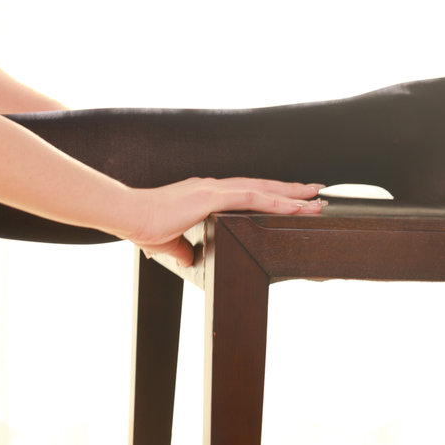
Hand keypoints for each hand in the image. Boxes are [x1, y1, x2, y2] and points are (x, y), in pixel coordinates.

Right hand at [124, 177, 324, 268]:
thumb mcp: (169, 242)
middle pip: (261, 186)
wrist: (128, 215)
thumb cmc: (143, 226)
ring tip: (316, 199)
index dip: (269, 195)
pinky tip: (294, 207)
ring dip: (291, 195)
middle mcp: (213, 187)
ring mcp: (214, 189)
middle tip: (316, 192)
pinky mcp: (211, 196)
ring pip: (263, 188)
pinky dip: (276, 201)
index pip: (245, 193)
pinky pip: (252, 197)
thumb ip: (183, 249)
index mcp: (204, 195)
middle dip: (290, 190)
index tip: (290, 198)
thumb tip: (189, 258)